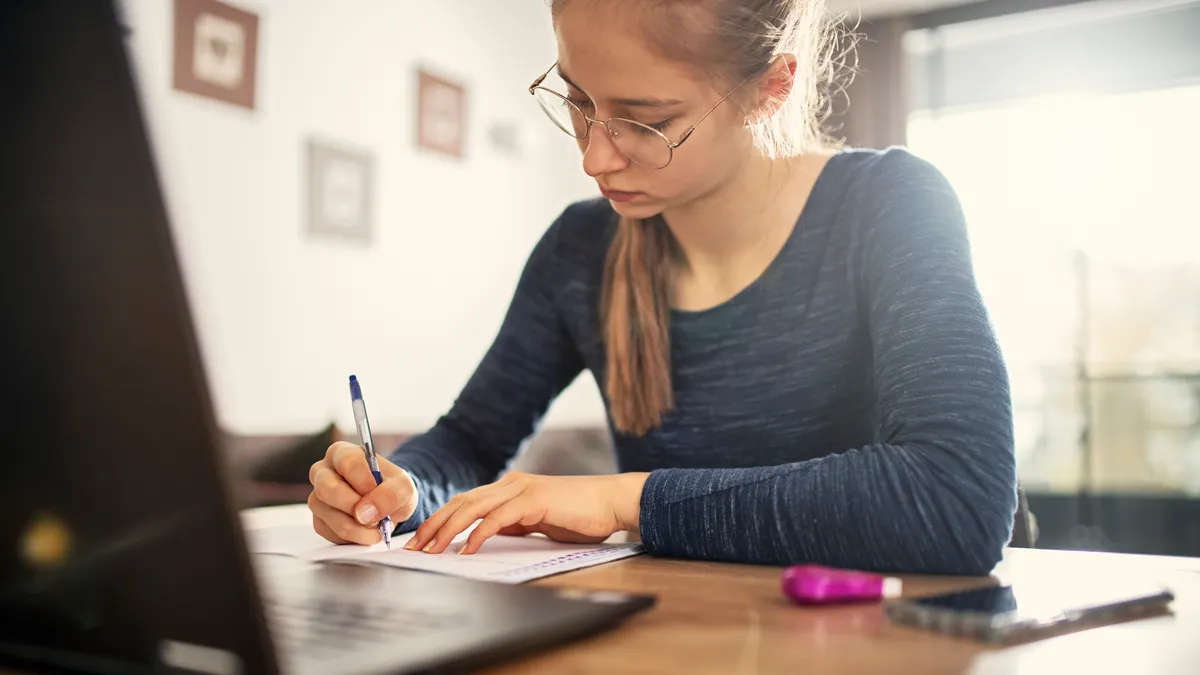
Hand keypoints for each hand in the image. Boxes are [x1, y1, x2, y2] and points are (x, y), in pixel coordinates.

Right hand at [307, 441, 417, 544]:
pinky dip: (350, 537)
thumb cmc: (392, 489)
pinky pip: (328, 531)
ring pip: (326, 513)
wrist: (390, 507)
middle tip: (374, 516)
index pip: (347, 462)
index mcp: (342, 453)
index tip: (378, 492)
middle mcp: (323, 472)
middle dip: (354, 507)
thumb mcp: (403, 487)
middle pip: (327, 488)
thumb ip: (390, 495)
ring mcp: (317, 496)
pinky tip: (364, 532)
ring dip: (355, 527)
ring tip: (375, 529)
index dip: (364, 482)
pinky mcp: (318, 519)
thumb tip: (364, 513)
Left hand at [405, 471, 648, 554]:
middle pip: (460, 502)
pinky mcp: (533, 499)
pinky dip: (477, 534)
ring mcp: (521, 489)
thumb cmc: (581, 515)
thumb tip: (486, 537)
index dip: (439, 519)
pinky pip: (497, 518)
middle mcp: (510, 483)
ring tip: (430, 550)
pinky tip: (465, 550)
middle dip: (432, 525)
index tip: (421, 540)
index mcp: (510, 488)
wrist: (612, 502)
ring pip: (472, 508)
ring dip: (446, 530)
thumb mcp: (539, 521)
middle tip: (412, 547)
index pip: (464, 502)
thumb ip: (514, 524)